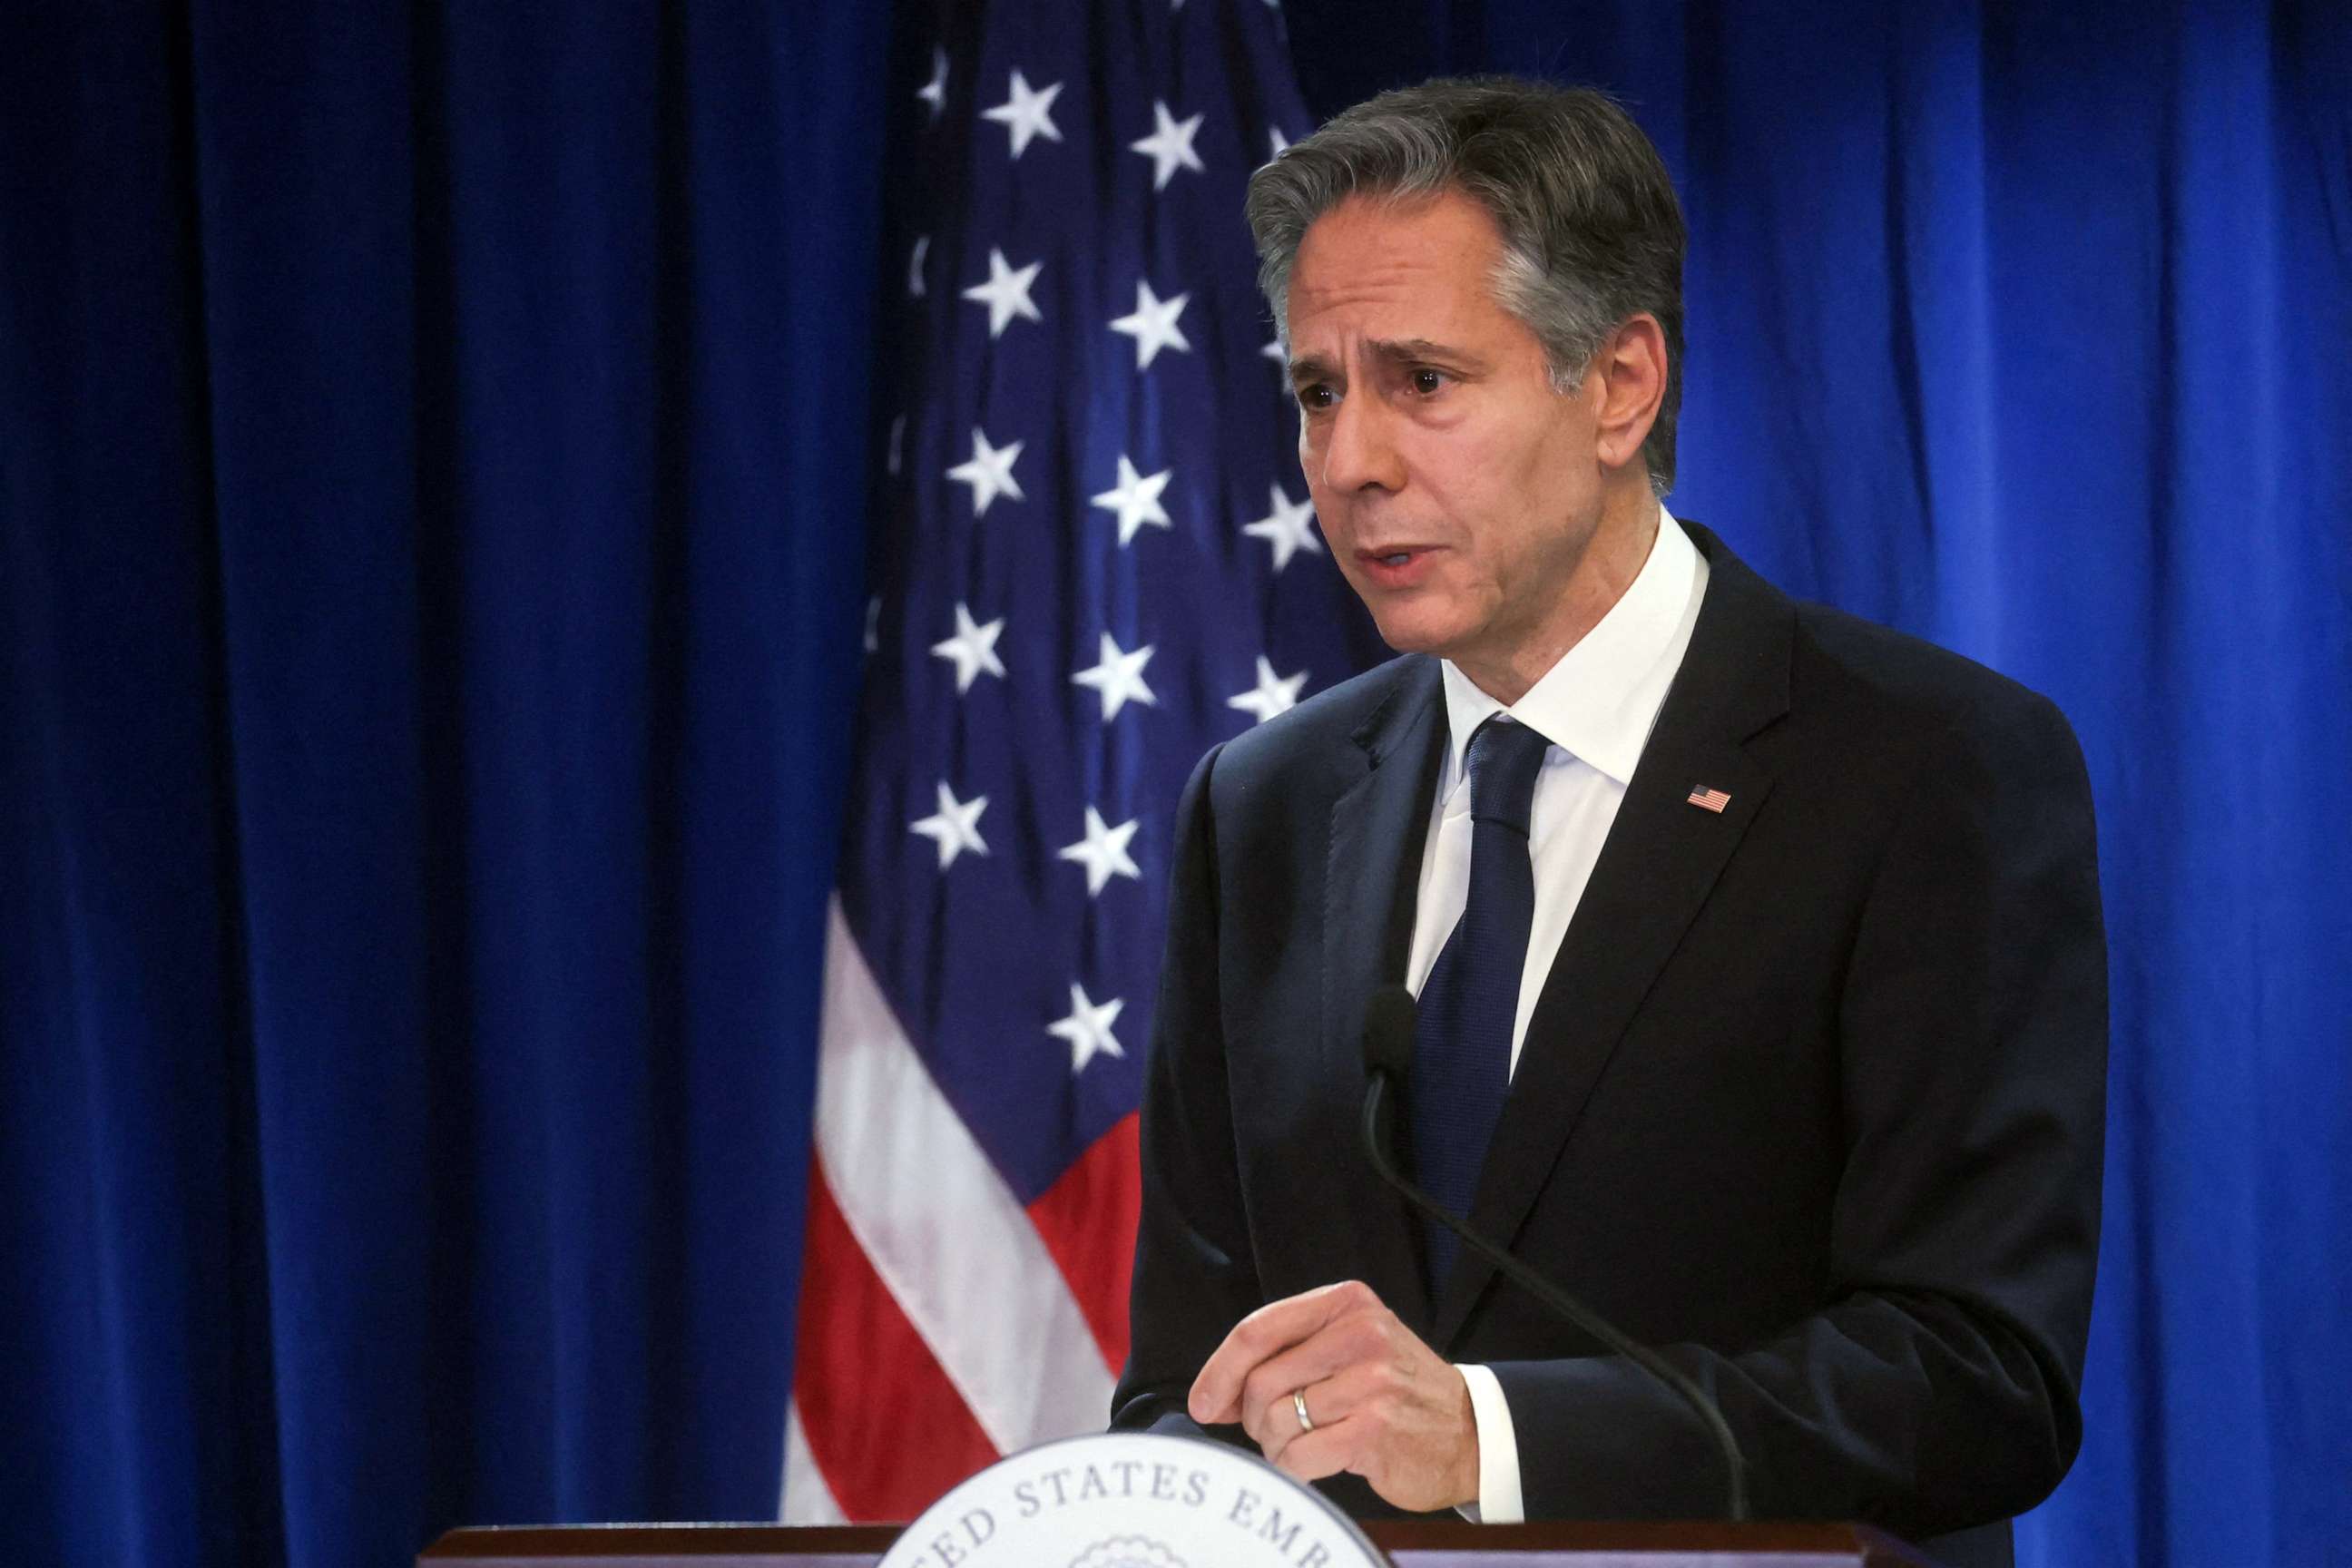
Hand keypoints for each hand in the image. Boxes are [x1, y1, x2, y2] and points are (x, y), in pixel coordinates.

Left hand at [1185, 1280, 1478, 1511]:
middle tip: (1272, 1431)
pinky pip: (1299, 1456)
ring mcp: (1370, 1383)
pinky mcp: (1374, 1431)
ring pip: (1276, 1420)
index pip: (1258, 1329)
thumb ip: (1287, 1356)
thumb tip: (1213, 1394)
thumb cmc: (1396, 1389)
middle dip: (1253, 1417)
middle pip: (1260, 1381)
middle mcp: (1359, 1335)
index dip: (1219, 1369)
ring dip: (1275, 1446)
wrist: (1470, 1431)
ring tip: (1301, 1445)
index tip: (1203, 1402)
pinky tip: (1314, 1463)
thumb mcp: (1350, 1346)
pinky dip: (1295, 1468)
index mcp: (1346, 1304)